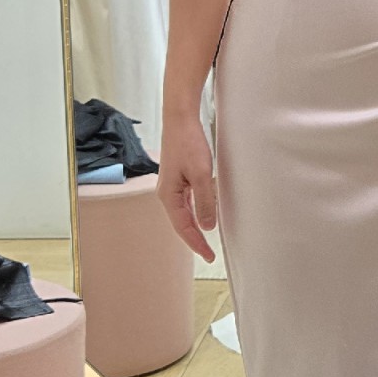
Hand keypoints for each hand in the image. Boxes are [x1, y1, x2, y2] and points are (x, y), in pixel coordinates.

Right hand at [158, 113, 217, 259]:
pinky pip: (187, 202)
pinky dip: (196, 212)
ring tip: (207, 241)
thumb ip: (205, 202)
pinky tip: (205, 215)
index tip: (209, 256)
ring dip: (195, 226)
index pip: (183, 228)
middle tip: (210, 254)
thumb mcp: (201, 175)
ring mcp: (172, 186)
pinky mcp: (179, 178)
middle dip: (195, 239)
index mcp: (169, 196)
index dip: (197, 244)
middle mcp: (167, 193)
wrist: (180, 119)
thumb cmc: (188, 143)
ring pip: (184, 213)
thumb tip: (207, 227)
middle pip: (181, 223)